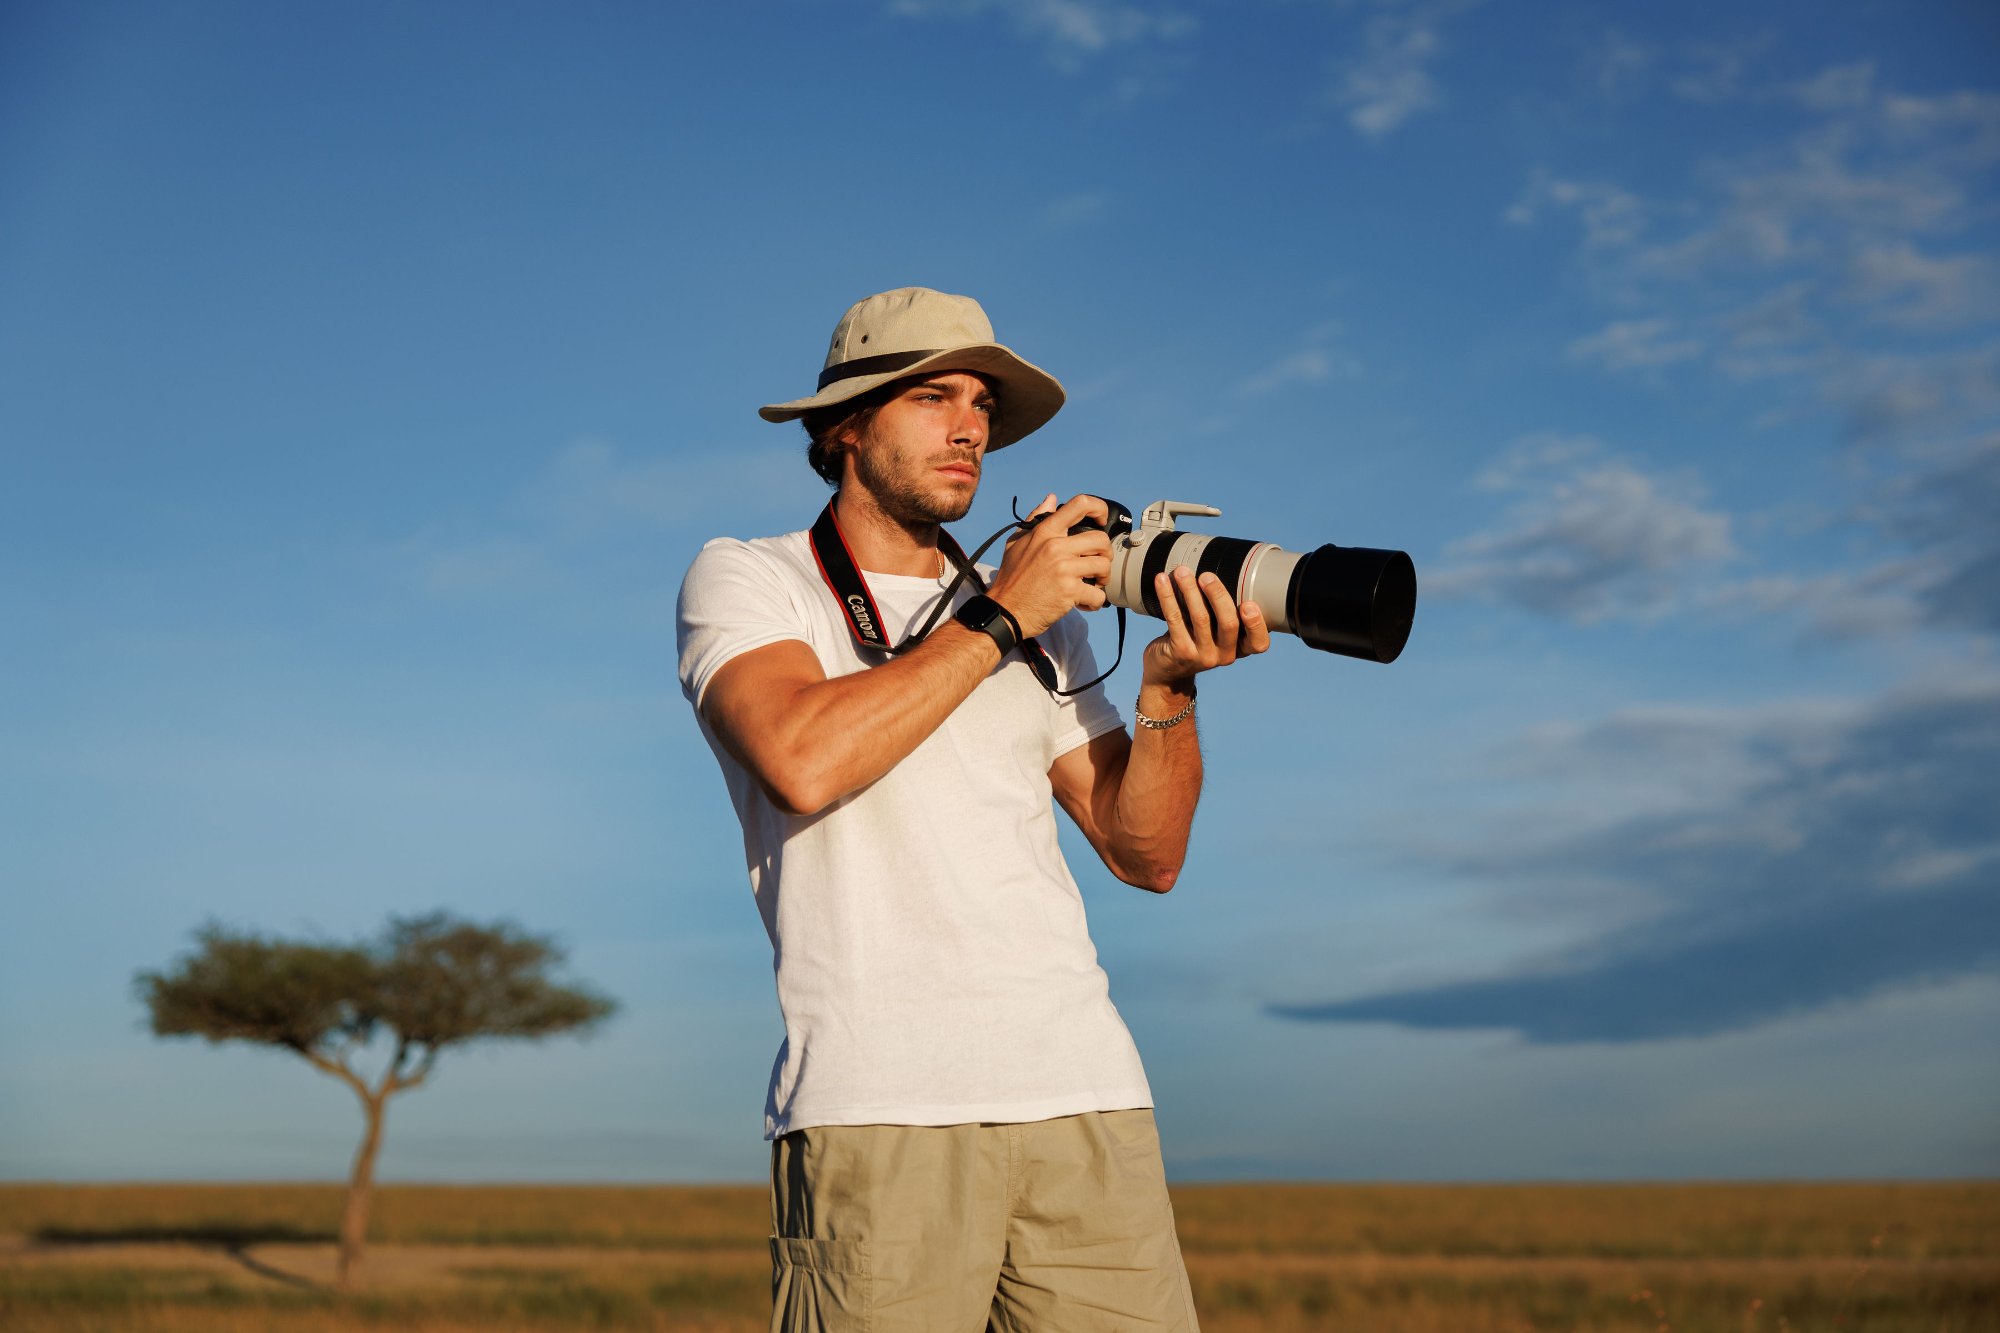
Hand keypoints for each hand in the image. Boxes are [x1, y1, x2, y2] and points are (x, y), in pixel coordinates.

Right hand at [986, 493, 1112, 637]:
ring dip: (1103, 578)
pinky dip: (1095, 601)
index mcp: (1045, 531)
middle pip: (1101, 539)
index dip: (1098, 508)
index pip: (1079, 505)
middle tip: (1097, 565)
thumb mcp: (1016, 542)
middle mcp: (1055, 546)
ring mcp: (1064, 569)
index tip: (1101, 520)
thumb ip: (1035, 519)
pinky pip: (1098, 594)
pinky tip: (1085, 603)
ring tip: (1092, 584)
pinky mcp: (1069, 591)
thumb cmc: (1011, 578)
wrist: (1005, 611)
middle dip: (1105, 553)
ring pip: (1104, 566)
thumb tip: (1051, 499)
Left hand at [1140, 565, 1270, 686]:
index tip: (1248, 603)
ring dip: (1190, 590)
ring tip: (1182, 572)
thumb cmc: (1196, 641)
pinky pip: (1175, 619)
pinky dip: (1168, 596)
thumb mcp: (1215, 633)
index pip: (1258, 643)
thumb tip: (1216, 570)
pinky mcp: (1180, 652)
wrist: (1167, 672)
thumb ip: (1222, 612)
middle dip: (1218, 595)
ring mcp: (1202, 656)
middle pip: (1229, 623)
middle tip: (1206, 576)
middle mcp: (1225, 655)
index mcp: (1240, 649)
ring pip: (1200, 618)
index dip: (1256, 624)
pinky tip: (1162, 581)